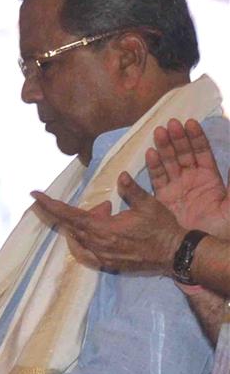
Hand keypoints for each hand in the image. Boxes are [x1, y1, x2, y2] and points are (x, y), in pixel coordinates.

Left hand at [30, 182, 181, 274]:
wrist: (174, 254)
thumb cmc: (162, 228)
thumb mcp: (149, 204)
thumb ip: (131, 190)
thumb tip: (120, 176)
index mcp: (103, 228)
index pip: (69, 215)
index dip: (50, 205)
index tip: (34, 195)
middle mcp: (97, 244)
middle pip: (68, 226)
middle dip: (64, 212)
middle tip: (86, 203)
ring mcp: (100, 256)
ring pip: (77, 238)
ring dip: (82, 223)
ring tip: (107, 212)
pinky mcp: (106, 263)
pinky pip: (85, 251)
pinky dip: (84, 238)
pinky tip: (98, 229)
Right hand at [148, 118, 228, 236]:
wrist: (201, 250)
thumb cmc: (221, 228)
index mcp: (210, 178)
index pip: (202, 152)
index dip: (196, 138)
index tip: (190, 123)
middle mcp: (192, 180)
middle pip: (184, 154)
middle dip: (178, 138)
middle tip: (171, 124)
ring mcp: (176, 189)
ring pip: (169, 163)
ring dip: (164, 147)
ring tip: (159, 132)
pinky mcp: (162, 199)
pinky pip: (157, 180)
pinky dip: (154, 166)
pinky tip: (150, 154)